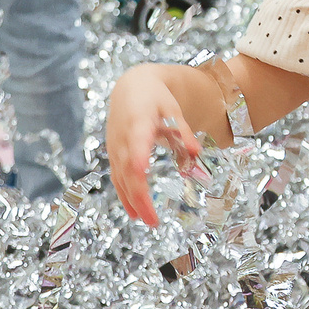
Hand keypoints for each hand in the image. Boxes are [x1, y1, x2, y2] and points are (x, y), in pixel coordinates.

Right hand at [105, 65, 207, 226]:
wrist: (130, 87)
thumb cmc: (155, 98)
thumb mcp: (172, 109)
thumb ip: (182, 131)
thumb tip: (196, 153)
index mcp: (138, 122)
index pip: (136, 143)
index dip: (137, 158)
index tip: (142, 174)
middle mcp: (122, 137)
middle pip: (128, 170)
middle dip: (139, 196)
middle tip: (153, 221)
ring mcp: (115, 146)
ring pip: (120, 177)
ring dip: (131, 200)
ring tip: (145, 220)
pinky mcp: (113, 153)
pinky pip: (117, 177)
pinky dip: (124, 194)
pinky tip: (134, 211)